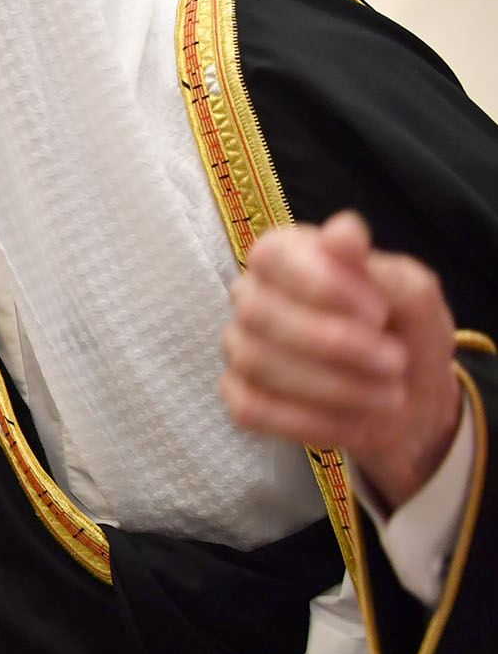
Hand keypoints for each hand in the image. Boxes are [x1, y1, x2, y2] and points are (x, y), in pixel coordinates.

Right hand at [220, 211, 461, 510]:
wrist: (409, 398)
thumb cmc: (404, 331)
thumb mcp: (413, 295)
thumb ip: (380, 267)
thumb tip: (344, 232)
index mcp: (287, 255)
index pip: (272, 254)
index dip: (321, 284)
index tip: (378, 313)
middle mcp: (251, 295)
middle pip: (258, 311)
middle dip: (332, 342)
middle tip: (395, 361)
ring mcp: (239, 347)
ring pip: (256, 361)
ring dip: (332, 385)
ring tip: (388, 395)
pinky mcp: (239, 396)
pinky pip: (253, 410)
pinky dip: (313, 421)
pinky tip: (357, 421)